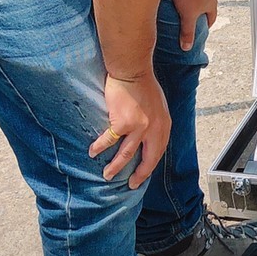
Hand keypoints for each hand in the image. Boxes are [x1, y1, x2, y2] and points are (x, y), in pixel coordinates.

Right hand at [90, 71, 170, 188]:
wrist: (132, 71)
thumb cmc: (143, 84)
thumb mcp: (158, 106)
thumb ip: (155, 122)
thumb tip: (148, 136)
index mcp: (163, 125)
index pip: (159, 151)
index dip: (150, 165)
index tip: (143, 174)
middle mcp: (154, 129)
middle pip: (147, 159)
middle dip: (139, 174)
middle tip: (131, 184)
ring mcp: (139, 128)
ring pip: (126, 155)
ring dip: (115, 167)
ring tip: (107, 175)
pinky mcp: (122, 124)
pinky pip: (109, 140)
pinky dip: (99, 147)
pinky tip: (93, 152)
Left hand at [169, 0, 217, 51]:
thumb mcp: (187, 16)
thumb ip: (187, 32)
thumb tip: (187, 48)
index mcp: (212, 5)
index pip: (211, 20)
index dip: (204, 27)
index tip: (196, 32)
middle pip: (204, 10)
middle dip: (196, 16)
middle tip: (187, 22)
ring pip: (197, 0)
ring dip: (191, 6)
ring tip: (179, 10)